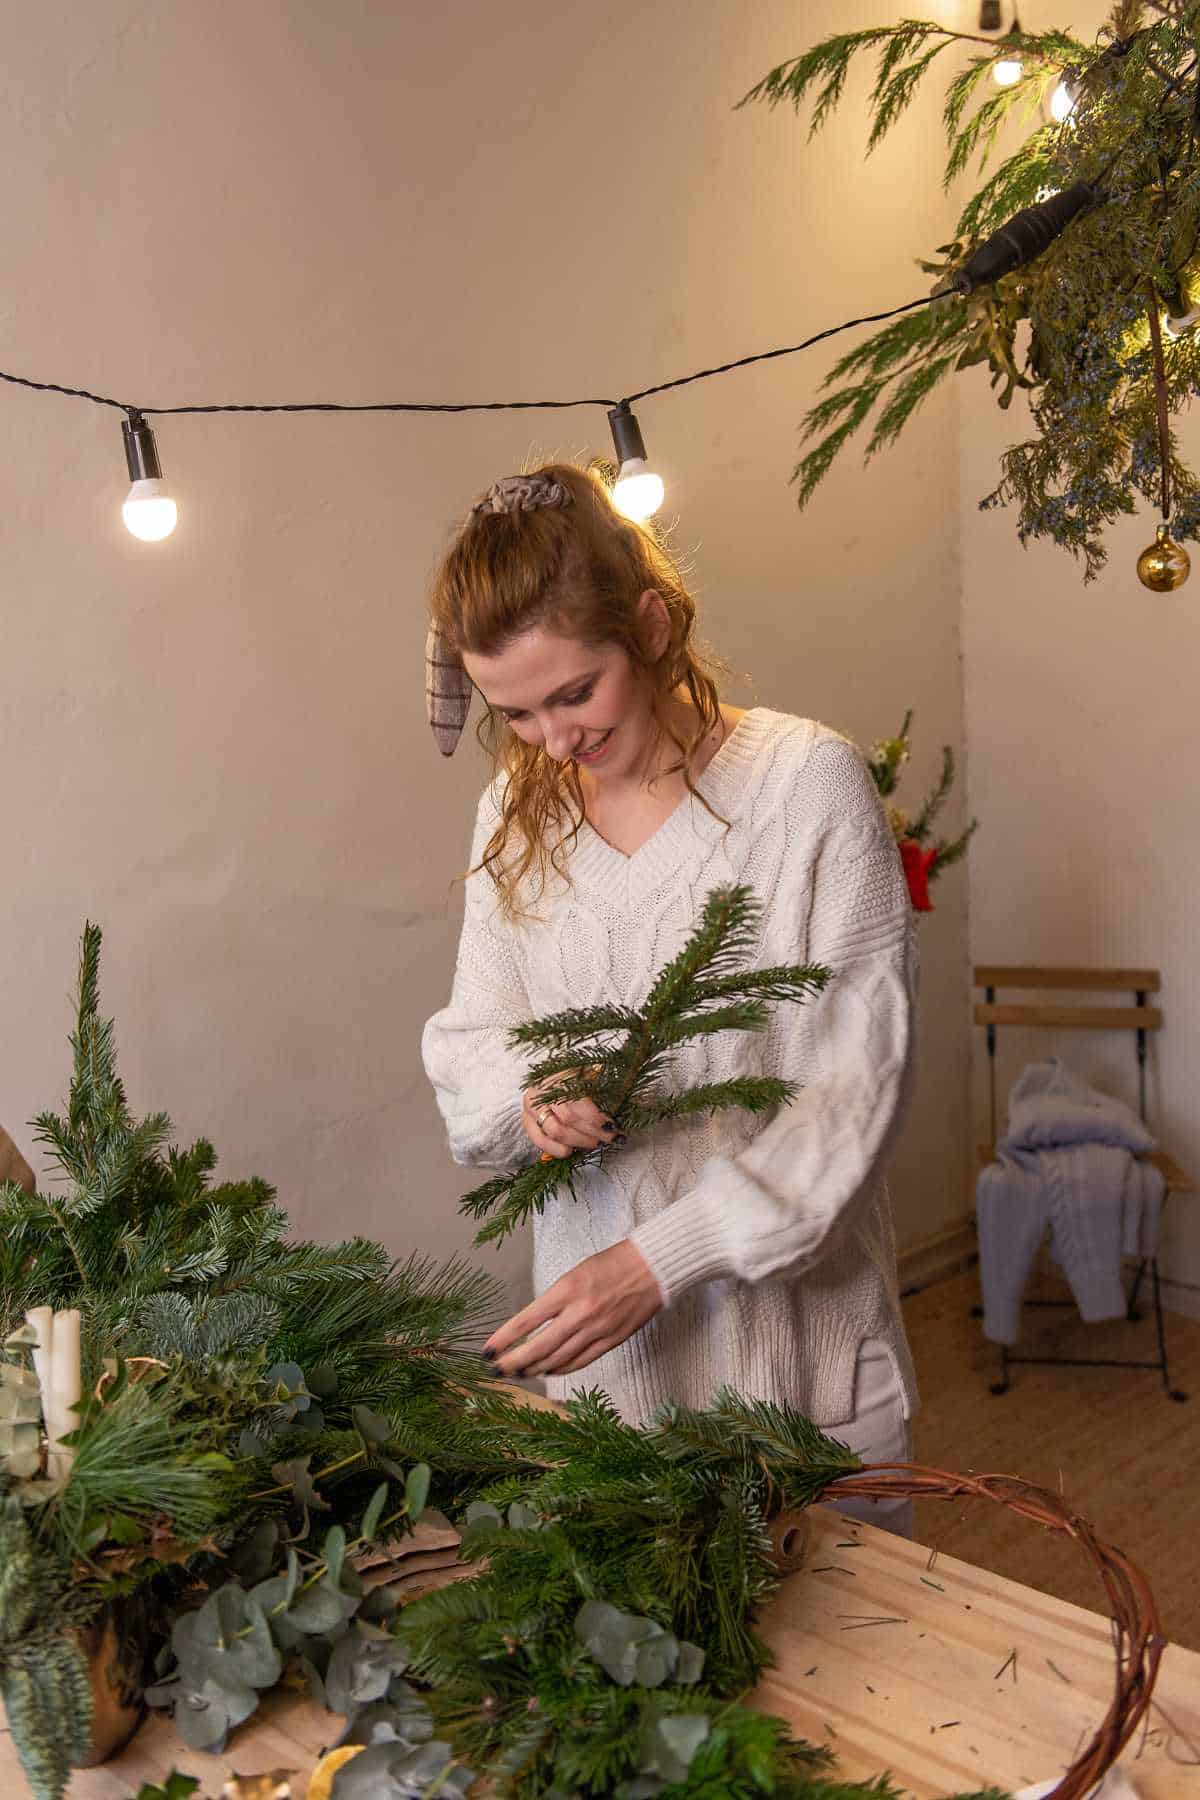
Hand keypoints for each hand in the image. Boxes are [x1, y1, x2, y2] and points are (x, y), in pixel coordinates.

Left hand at [483, 1240, 662, 1377]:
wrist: (653, 1266)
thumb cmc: (613, 1263)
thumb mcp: (575, 1274)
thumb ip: (555, 1300)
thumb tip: (534, 1325)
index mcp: (567, 1290)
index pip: (525, 1321)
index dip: (504, 1340)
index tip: (487, 1352)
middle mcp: (579, 1313)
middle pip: (538, 1348)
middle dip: (513, 1363)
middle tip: (496, 1371)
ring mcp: (597, 1330)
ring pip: (558, 1360)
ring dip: (535, 1369)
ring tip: (519, 1373)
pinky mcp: (612, 1341)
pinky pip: (580, 1362)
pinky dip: (561, 1369)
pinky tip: (549, 1370)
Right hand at [522, 1066, 618, 1158]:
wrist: (549, 1083)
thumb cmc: (575, 1080)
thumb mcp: (589, 1077)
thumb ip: (601, 1089)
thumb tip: (621, 1105)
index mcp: (558, 1074)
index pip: (577, 1099)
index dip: (596, 1116)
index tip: (612, 1124)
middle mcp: (541, 1090)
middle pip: (569, 1118)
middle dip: (594, 1131)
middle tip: (611, 1137)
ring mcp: (531, 1107)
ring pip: (557, 1132)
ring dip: (579, 1141)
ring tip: (595, 1142)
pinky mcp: (527, 1123)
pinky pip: (541, 1142)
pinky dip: (559, 1150)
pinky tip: (572, 1150)